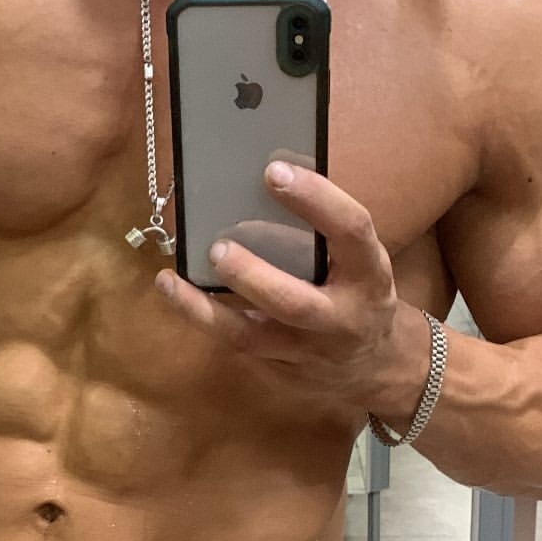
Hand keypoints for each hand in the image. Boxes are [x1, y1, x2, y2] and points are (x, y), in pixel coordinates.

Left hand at [157, 156, 424, 420]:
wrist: (372, 365)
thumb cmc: (356, 292)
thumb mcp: (358, 260)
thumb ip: (324, 229)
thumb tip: (267, 176)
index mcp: (369, 274)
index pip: (352, 231)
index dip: (317, 199)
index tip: (275, 171)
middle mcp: (342, 318)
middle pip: (296, 303)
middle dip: (253, 277)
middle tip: (218, 248)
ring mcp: (307, 351)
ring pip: (251, 337)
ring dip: (205, 309)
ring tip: (169, 281)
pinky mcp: (279, 369)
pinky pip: (236, 345)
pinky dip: (203, 319)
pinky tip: (176, 295)